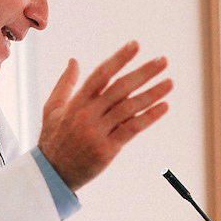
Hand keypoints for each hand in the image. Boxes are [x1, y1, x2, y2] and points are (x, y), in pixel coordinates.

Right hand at [38, 41, 171, 191]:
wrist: (51, 174)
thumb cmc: (53, 139)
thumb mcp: (51, 109)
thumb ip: (65, 84)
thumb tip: (74, 60)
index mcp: (75, 103)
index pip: (100, 75)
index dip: (119, 59)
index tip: (135, 45)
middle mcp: (87, 115)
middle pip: (119, 88)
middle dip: (143, 73)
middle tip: (162, 60)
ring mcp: (97, 133)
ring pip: (129, 108)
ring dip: (152, 94)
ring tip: (169, 82)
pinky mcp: (107, 150)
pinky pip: (131, 129)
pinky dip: (149, 117)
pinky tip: (163, 106)